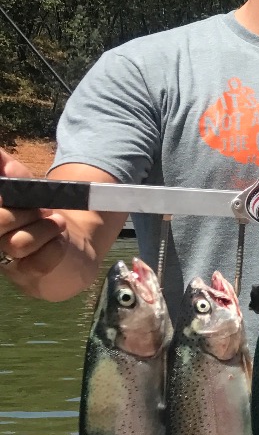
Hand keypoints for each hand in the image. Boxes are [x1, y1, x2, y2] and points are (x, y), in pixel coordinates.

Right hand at [0, 148, 69, 280]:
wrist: (75, 248)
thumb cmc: (45, 217)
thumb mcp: (31, 190)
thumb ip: (13, 173)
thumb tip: (0, 156)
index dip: (6, 196)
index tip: (15, 186)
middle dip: (26, 210)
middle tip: (43, 209)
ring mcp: (6, 262)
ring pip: (18, 243)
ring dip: (44, 228)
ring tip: (57, 224)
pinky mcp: (28, 278)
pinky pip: (38, 262)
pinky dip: (55, 248)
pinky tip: (60, 243)